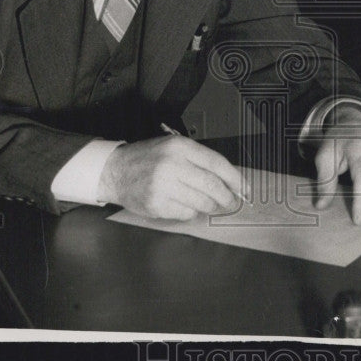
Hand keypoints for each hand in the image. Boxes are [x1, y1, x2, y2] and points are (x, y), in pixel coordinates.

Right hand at [97, 136, 250, 219]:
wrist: (116, 171)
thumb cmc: (148, 158)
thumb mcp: (173, 147)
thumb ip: (199, 159)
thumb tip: (229, 177)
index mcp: (180, 147)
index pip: (216, 163)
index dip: (234, 177)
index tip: (244, 187)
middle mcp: (172, 165)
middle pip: (212, 185)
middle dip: (227, 197)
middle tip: (231, 202)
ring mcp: (163, 186)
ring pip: (202, 202)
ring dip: (210, 206)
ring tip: (209, 204)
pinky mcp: (157, 204)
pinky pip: (186, 213)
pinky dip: (191, 211)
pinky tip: (185, 204)